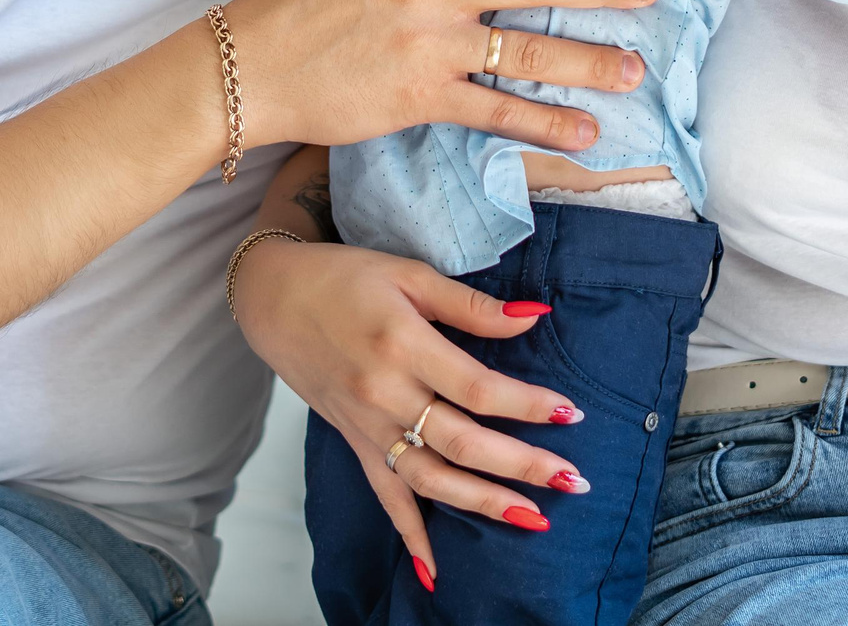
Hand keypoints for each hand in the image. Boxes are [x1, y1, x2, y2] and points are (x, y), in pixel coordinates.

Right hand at [233, 236, 590, 581]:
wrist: (275, 297)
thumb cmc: (346, 277)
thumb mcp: (410, 274)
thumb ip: (471, 305)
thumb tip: (534, 317)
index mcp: (403, 345)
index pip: (477, 388)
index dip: (526, 404)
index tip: (569, 414)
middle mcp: (385, 393)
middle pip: (462, 442)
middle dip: (522, 465)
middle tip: (572, 480)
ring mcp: (367, 425)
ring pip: (430, 479)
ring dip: (483, 502)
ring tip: (533, 518)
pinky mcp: (354, 443)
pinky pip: (384, 496)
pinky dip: (409, 536)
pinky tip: (434, 572)